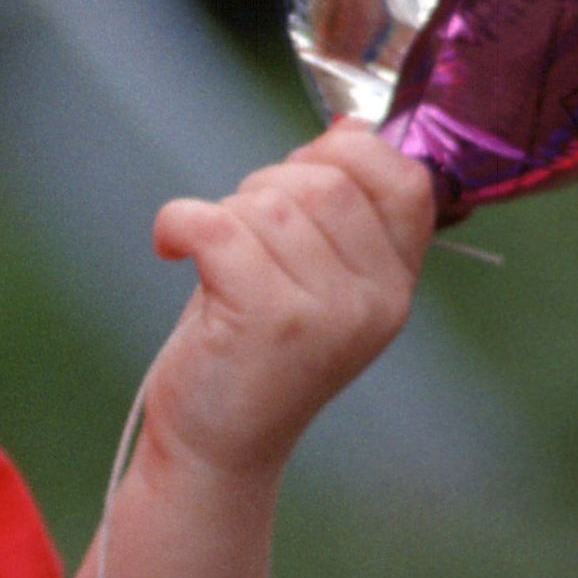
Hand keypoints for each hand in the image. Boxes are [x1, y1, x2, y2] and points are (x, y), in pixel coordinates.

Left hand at [145, 122, 435, 483]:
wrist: (216, 446)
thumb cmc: (253, 350)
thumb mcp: (315, 279)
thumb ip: (337, 215)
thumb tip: (349, 131)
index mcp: (396, 285)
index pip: (407, 180)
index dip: (349, 155)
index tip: (298, 176)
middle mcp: (374, 300)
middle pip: (327, 182)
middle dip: (268, 186)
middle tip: (238, 231)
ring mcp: (326, 314)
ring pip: (269, 204)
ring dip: (226, 212)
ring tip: (213, 255)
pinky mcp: (266, 321)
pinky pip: (219, 226)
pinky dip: (179, 222)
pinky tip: (170, 246)